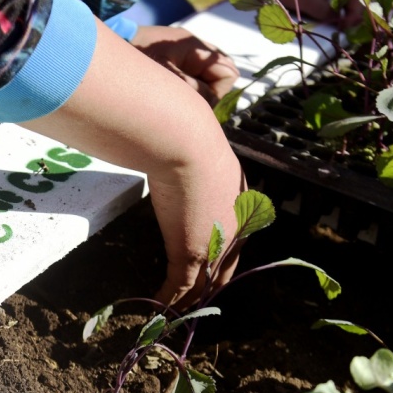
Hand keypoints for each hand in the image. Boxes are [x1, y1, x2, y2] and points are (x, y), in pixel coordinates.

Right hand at [23, 20, 245, 307]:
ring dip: (189, 300)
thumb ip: (206, 103)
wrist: (182, 135)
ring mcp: (213, 241)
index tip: (208, 260)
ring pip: (206, 283)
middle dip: (211, 284)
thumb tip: (218, 78)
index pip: (232, 233)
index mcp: (236, 194)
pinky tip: (156, 313)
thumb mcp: (204, 114)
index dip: (221, 251)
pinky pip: (181, 289)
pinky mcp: (190, 254)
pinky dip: (169, 305)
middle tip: (193, 299)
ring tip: (172, 314)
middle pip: (226, 265)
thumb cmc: (186, 119)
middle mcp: (232, 222)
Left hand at [257, 0, 362, 27]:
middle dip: (350, 13)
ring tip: (339, 30)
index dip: (354, 8)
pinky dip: (331, 13)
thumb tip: (338, 19)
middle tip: (344, 32)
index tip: (347, 25)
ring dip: (342, 15)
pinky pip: (329, 1)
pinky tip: (330, 24)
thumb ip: (316, 6)